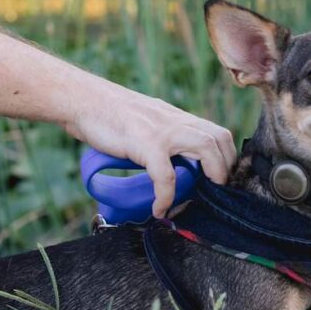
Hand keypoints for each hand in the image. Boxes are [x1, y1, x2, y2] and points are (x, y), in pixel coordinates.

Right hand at [65, 80, 235, 216]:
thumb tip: (171, 167)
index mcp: (179, 118)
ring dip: (210, 177)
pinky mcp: (145, 142)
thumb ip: (163, 139)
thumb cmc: (110, 115)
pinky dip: (166, 196)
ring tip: (196, 200)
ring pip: (205, 148)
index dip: (227, 159)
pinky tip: (159, 209)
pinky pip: (166, 174)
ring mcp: (163, 130)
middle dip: (226, 168)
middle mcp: (177, 121)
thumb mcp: (147, 123)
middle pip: (220, 138)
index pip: (218, 134)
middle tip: (214, 192)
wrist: (83, 100)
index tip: (221, 182)